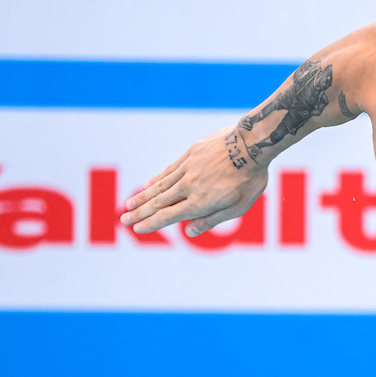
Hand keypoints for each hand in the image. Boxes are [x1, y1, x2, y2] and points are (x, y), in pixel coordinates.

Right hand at [120, 127, 267, 236]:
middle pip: (158, 202)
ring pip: (160, 186)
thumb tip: (189, 232)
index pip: (168, 216)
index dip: (151, 224)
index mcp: (200, 202)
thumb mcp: (238, 207)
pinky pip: (169, 170)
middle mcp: (189, 186)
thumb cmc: (250, 179)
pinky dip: (156, 179)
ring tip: (129, 205)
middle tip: (123, 220)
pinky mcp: (190, 154)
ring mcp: (188, 169)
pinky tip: (148, 184)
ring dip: (142, 197)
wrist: (251, 144)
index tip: (136, 229)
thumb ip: (212, 219)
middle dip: (140, 213)